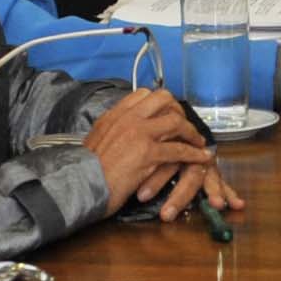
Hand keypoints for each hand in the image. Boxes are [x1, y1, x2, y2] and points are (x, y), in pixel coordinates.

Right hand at [83, 90, 242, 218]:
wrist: (79, 186)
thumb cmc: (86, 171)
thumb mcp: (96, 141)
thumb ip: (111, 131)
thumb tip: (121, 131)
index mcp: (114, 114)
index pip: (143, 94)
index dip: (160, 103)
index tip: (168, 113)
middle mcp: (127, 118)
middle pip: (163, 99)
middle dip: (179, 111)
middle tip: (185, 125)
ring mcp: (139, 134)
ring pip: (175, 122)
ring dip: (191, 132)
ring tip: (198, 142)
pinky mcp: (148, 154)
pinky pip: (179, 149)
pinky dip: (194, 154)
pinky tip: (201, 158)